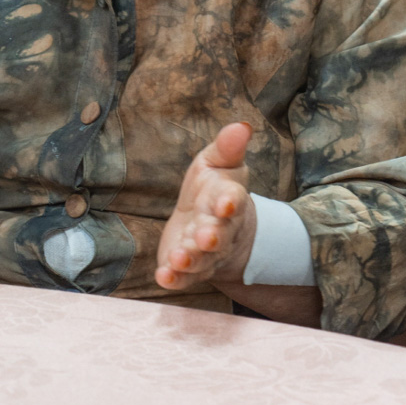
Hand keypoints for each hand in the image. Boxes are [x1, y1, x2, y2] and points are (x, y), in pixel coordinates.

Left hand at [155, 122, 257, 290]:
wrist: (214, 226)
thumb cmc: (213, 189)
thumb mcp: (217, 163)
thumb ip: (227, 147)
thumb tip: (242, 125)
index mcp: (228, 201)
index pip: (232, 201)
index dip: (229, 202)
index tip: (226, 203)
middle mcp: (220, 230)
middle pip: (218, 235)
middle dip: (211, 236)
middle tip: (204, 237)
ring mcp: (204, 253)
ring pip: (201, 259)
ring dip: (190, 260)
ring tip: (179, 258)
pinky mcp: (186, 270)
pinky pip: (182, 278)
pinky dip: (174, 279)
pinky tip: (164, 277)